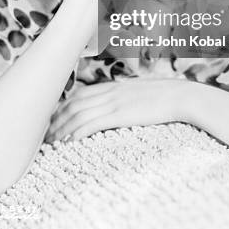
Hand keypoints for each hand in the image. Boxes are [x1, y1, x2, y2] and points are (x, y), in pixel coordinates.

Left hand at [45, 78, 186, 142]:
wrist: (181, 96)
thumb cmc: (165, 96)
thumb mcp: (140, 94)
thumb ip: (125, 98)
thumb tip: (118, 109)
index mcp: (113, 87)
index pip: (79, 95)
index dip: (63, 107)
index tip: (54, 120)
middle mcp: (109, 92)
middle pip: (74, 103)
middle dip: (57, 119)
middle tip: (47, 135)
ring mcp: (114, 102)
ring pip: (79, 113)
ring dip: (62, 128)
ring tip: (52, 142)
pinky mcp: (120, 114)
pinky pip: (93, 123)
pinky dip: (77, 132)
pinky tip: (69, 141)